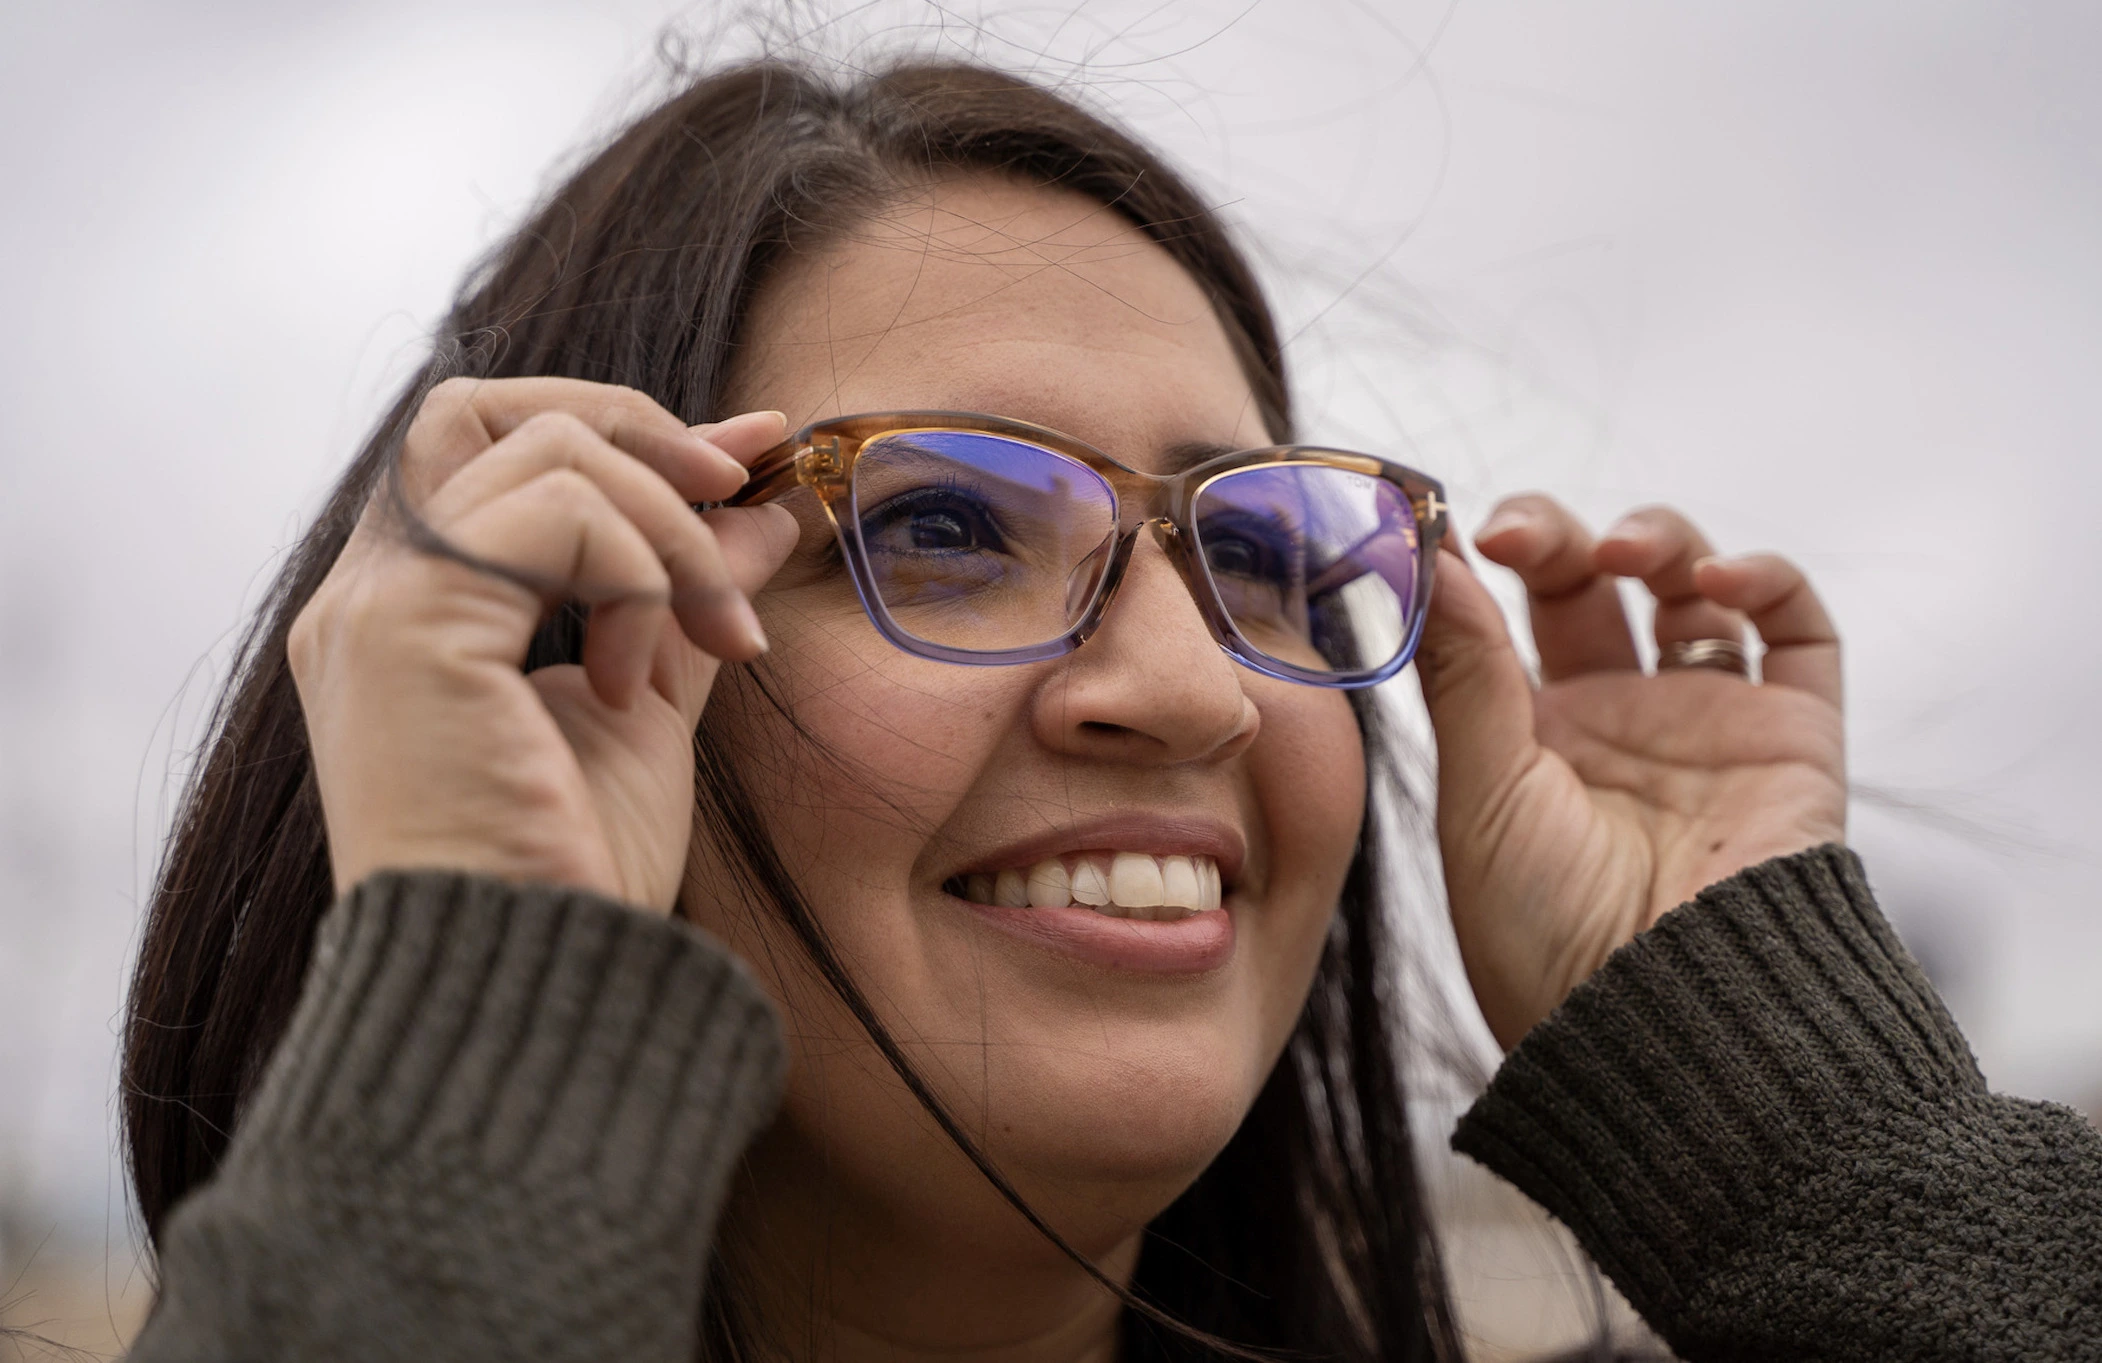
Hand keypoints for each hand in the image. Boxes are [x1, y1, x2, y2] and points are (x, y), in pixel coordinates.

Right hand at [288, 377, 798, 911]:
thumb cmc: (574, 877)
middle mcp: (366, 596)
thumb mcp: (646, 713)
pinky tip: (637, 684)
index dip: (620, 433)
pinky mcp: (406, 624)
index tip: (745, 461)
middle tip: (734, 492)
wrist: (529, 991)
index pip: (489, 450)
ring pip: (545, 451)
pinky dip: (639, 578)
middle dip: (634, 432)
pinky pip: (559, 512)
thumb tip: (756, 511)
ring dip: (669, 532)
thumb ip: (682, 600)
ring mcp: (374, 604)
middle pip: (486, 409)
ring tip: (715, 641)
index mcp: (410, 614)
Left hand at [1414, 497, 1845, 1047]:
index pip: (1509, 613)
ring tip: (1621, 555)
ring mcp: (1706, 721)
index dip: (1485, 562)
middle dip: (1558, 536)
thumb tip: (1426, 558)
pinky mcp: (1792, 736)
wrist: (1659, 1022)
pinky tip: (1714, 582)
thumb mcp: (1481, 793)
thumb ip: (1465, 670)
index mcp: (1531, 738)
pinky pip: (1799, 632)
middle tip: (1520, 533)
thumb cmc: (1546, 935)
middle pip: (1592, 584)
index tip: (1445, 529)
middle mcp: (1619, 721)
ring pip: (1691, 586)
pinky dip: (1766, 581)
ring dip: (1656, 538)